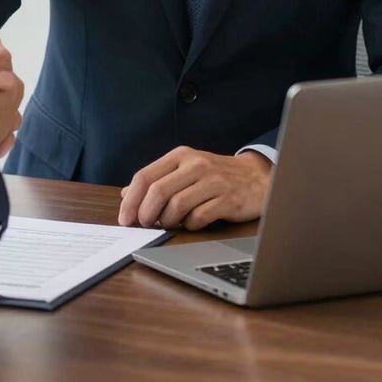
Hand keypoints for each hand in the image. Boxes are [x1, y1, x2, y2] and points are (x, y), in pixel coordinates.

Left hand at [118, 147, 271, 230]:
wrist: (257, 177)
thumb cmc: (216, 175)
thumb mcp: (184, 170)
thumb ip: (157, 180)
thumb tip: (125, 194)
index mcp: (180, 156)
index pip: (145, 176)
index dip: (131, 199)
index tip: (124, 218)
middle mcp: (195, 165)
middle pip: (158, 191)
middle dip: (145, 213)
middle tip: (144, 225)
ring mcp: (213, 181)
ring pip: (176, 205)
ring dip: (167, 221)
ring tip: (170, 224)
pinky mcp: (227, 199)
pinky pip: (199, 217)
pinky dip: (190, 225)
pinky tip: (192, 223)